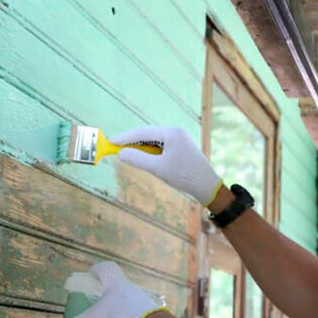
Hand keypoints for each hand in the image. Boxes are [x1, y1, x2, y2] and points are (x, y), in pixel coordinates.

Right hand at [109, 126, 223, 205]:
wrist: (207, 185)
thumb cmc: (184, 176)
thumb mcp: (158, 169)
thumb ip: (138, 159)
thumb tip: (120, 153)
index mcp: (172, 133)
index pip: (143, 133)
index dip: (125, 137)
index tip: (110, 141)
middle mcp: (176, 131)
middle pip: (148, 133)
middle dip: (131, 141)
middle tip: (115, 147)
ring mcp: (180, 138)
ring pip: (154, 139)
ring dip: (140, 146)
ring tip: (127, 153)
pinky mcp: (181, 146)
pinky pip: (161, 145)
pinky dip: (150, 150)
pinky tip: (144, 157)